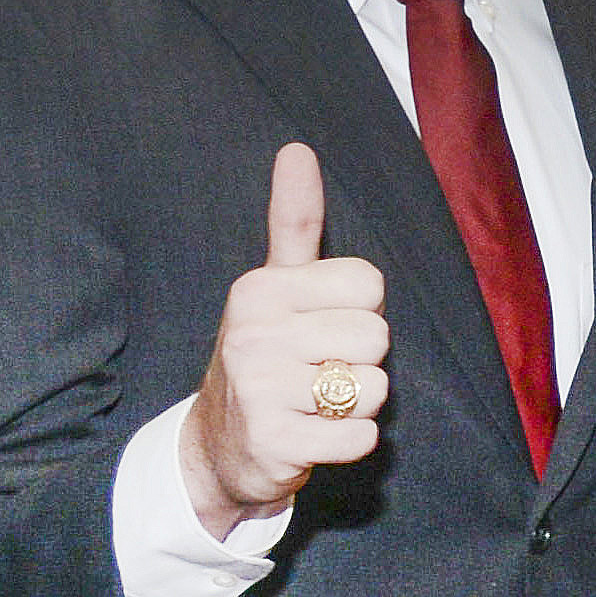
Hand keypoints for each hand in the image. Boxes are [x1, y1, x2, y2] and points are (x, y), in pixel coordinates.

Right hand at [184, 142, 390, 537]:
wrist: (218, 448)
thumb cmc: (264, 358)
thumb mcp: (274, 286)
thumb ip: (294, 221)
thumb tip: (297, 148)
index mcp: (262, 288)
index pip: (371, 285)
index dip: (360, 313)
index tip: (321, 328)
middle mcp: (254, 332)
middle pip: (377, 337)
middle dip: (360, 362)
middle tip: (317, 373)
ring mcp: (259, 388)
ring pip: (374, 388)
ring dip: (356, 405)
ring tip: (314, 405)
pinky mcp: (274, 441)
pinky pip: (362, 437)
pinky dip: (350, 443)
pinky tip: (313, 436)